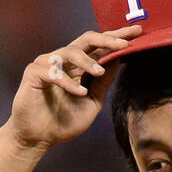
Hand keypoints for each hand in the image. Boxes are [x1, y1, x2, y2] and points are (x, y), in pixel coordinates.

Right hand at [5, 24, 142, 151]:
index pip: (99, 47)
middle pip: (86, 40)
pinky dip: (68, 82)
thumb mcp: (92, 102)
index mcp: (78, 66)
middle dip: (107, 39)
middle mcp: (63, 60)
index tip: (137, 32)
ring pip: (70, 51)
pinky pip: (53, 72)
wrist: (38, 139)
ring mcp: (47, 64)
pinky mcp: (34, 73)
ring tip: (98, 73)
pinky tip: (80, 93)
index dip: (116, 38)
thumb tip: (118, 60)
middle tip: (124, 42)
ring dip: (87, 61)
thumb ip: (103, 82)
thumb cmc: (62, 122)